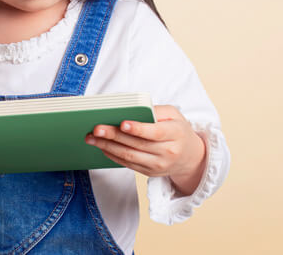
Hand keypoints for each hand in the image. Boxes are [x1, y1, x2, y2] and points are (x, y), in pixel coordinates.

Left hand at [84, 105, 205, 195]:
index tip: (122, 123)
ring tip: (91, 137)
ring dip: (107, 146)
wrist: (190, 157)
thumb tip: (132, 110)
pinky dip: (112, 155)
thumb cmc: (178, 130)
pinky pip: (128, 164)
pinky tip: (101, 146)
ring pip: (129, 156)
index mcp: (176, 134)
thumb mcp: (174, 115)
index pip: (155, 133)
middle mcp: (168, 152)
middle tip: (96, 128)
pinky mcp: (149, 172)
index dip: (138, 129)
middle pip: (137, 144)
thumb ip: (156, 110)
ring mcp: (158, 165)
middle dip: (114, 136)